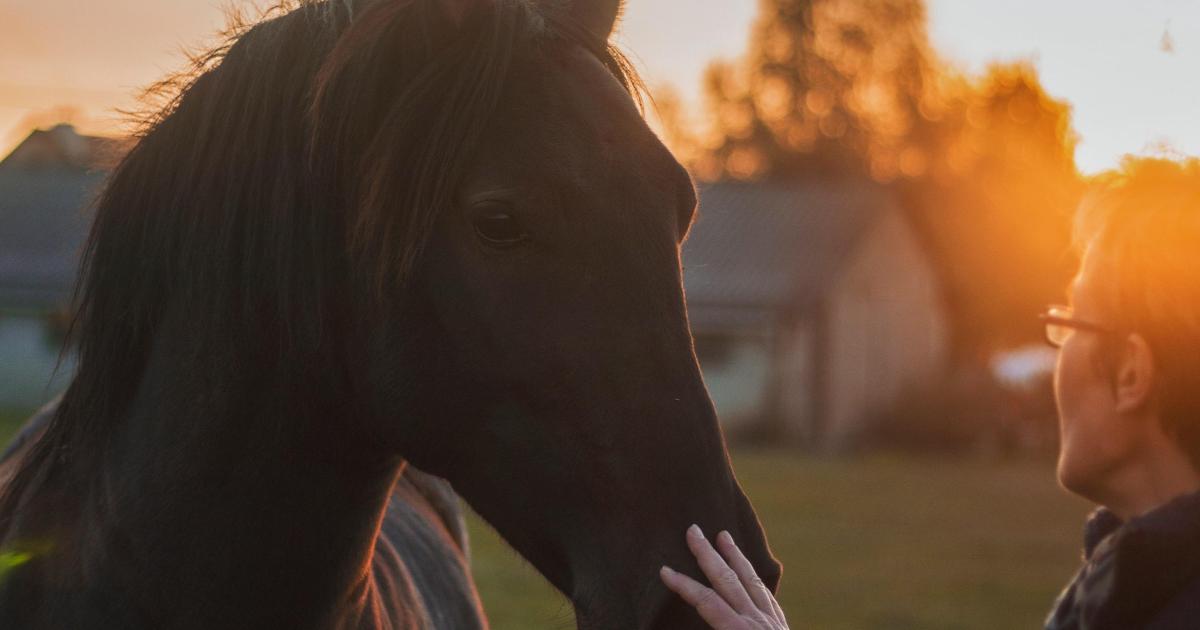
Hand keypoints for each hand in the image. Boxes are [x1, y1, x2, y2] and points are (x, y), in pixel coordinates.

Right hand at [660, 525, 788, 629]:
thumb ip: (715, 628)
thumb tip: (694, 614)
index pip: (707, 602)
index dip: (684, 586)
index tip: (663, 570)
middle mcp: (758, 622)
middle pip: (728, 581)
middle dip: (708, 555)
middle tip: (693, 530)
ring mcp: (772, 623)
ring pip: (752, 581)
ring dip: (735, 557)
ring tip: (723, 536)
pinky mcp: (781, 628)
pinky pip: (767, 596)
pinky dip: (755, 578)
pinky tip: (750, 572)